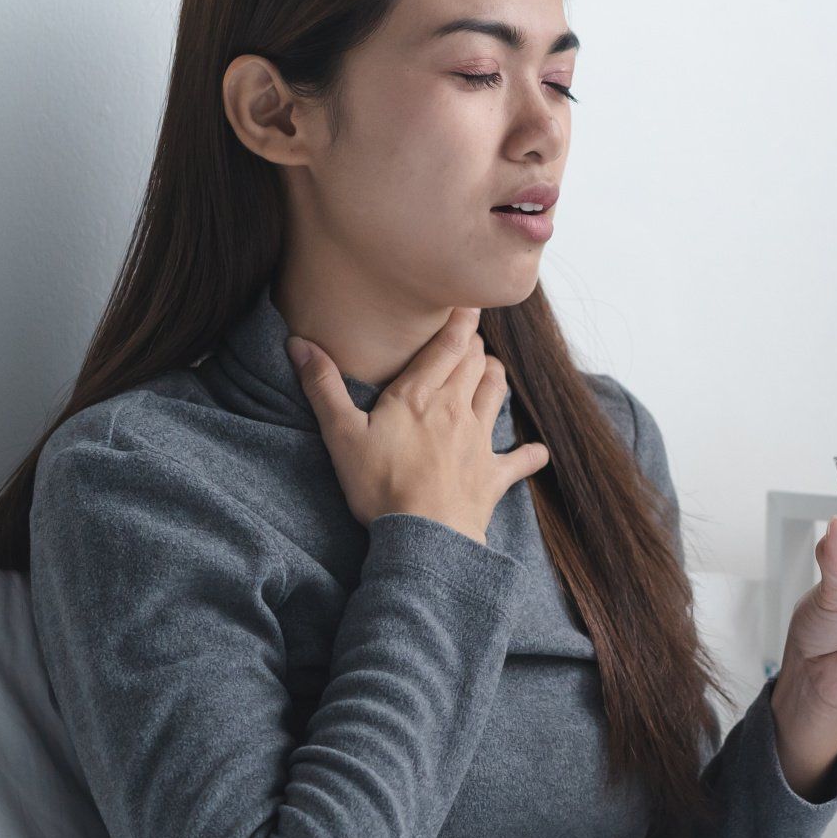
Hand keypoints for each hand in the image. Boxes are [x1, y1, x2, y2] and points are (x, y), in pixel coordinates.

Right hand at [285, 306, 549, 543]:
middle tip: (469, 338)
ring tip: (491, 370)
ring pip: (496, 393)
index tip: (468, 303)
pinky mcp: (493, 474)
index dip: (460, 321)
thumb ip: (323, 387)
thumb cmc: (380, 486)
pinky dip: (530, 454)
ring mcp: (478, 441)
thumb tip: (299, 344)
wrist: (424, 534)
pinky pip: (521, 459)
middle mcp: (456, 409)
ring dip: (495, 377)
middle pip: (475, 363)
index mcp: (420, 395)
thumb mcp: (341, 435)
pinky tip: (537, 452)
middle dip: (474, 346)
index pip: (447, 346)